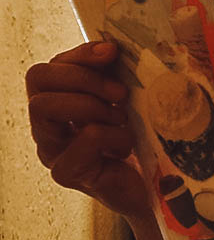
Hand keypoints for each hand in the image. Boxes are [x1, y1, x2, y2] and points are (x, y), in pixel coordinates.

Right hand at [25, 41, 147, 217]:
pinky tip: (126, 148)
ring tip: (121, 119)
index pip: (48, 68)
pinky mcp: (66, 173)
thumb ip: (113, 77)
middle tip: (120, 93)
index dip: (78, 55)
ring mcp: (51, 150)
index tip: (112, 53)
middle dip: (84, 78)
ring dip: (92, 105)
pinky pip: (84, 138)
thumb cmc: (137, 145)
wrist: (150, 192)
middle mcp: (45, 126)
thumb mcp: (125, 104)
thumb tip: (112, 47)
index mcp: (56, 104)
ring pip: (45, 106)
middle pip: (37, 80)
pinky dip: (113, 136)